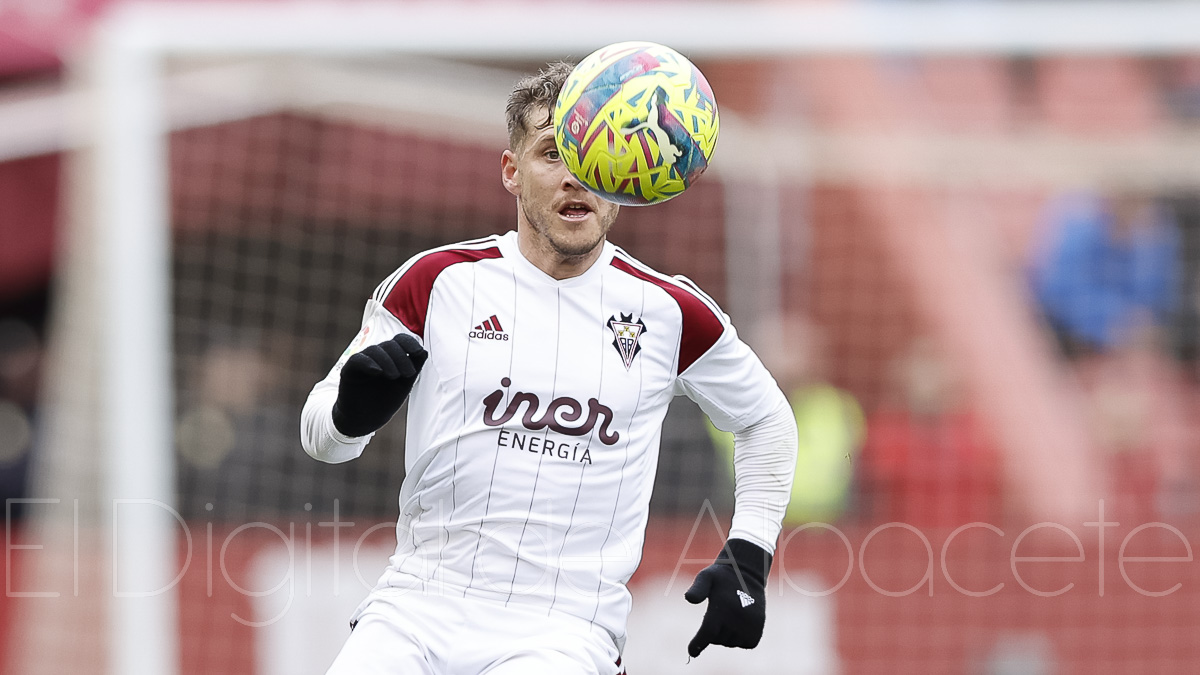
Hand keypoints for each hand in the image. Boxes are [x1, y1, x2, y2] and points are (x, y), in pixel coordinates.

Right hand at [331, 333, 427, 437]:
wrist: (367, 420)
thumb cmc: (385, 400)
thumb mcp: (405, 384)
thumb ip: (414, 367)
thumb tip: (424, 351)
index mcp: (391, 356)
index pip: (400, 341)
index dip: (409, 343)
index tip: (418, 352)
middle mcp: (377, 356)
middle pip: (389, 345)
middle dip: (401, 357)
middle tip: (407, 374)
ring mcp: (363, 361)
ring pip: (375, 350)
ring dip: (388, 361)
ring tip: (394, 376)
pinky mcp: (349, 370)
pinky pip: (358, 359)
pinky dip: (368, 363)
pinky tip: (377, 371)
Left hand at [684, 538, 770, 656]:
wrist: (748, 574)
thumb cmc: (722, 577)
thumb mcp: (706, 577)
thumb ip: (698, 588)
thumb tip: (688, 599)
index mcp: (722, 607)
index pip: (708, 633)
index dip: (698, 644)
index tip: (692, 652)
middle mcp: (737, 618)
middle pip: (717, 639)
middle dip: (712, 631)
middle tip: (718, 612)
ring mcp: (750, 625)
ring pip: (730, 643)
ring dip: (726, 635)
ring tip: (728, 616)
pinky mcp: (758, 630)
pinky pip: (745, 643)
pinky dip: (739, 638)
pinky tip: (738, 624)